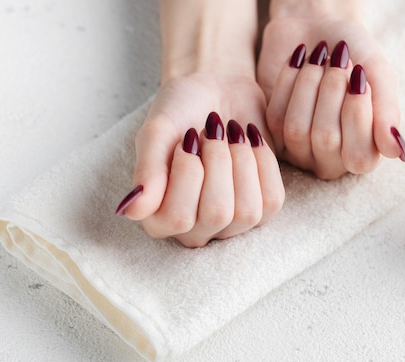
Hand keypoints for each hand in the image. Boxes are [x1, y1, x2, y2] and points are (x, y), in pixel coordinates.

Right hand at [117, 74, 284, 247]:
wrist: (217, 88)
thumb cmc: (181, 110)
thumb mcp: (158, 132)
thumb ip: (147, 170)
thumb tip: (132, 211)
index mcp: (158, 217)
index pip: (178, 217)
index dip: (188, 173)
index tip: (187, 139)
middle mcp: (194, 229)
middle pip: (217, 214)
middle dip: (219, 162)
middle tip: (211, 134)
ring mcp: (230, 224)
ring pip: (248, 212)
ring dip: (242, 162)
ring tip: (230, 136)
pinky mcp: (262, 208)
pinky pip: (272, 200)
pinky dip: (264, 163)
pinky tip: (250, 142)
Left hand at [257, 14, 404, 179]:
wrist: (316, 25)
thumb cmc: (355, 52)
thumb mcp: (378, 75)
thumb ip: (388, 112)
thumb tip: (397, 153)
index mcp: (365, 153)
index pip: (360, 157)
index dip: (357, 114)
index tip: (359, 75)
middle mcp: (331, 161)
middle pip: (326, 139)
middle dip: (332, 91)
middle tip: (340, 59)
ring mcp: (299, 151)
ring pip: (297, 129)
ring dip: (309, 84)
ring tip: (319, 56)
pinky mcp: (272, 133)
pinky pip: (276, 116)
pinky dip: (288, 81)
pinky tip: (298, 60)